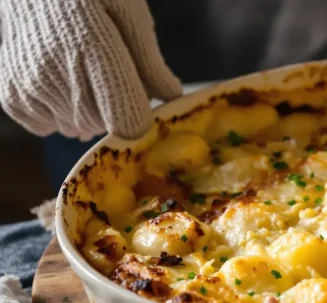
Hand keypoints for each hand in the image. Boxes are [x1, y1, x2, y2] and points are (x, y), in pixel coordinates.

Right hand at [0, 0, 181, 140]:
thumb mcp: (129, 11)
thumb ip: (150, 59)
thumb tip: (172, 97)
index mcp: (93, 44)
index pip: (124, 116)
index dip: (141, 118)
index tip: (144, 107)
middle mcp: (55, 69)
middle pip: (102, 126)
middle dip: (116, 111)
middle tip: (112, 81)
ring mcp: (29, 85)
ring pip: (77, 130)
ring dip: (88, 114)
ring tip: (85, 77)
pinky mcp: (11, 96)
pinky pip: (47, 129)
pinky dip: (58, 116)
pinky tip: (62, 85)